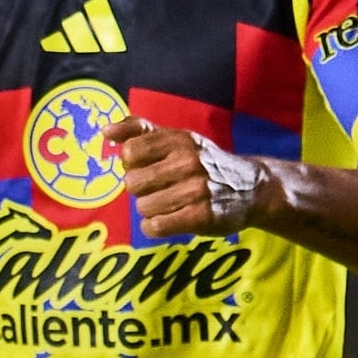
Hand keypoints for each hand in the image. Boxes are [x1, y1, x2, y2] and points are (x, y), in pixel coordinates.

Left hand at [112, 120, 266, 239]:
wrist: (252, 189)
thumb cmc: (204, 163)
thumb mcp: (177, 139)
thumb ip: (139, 130)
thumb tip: (105, 131)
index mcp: (179, 140)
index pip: (130, 152)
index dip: (132, 164)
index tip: (147, 166)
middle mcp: (188, 162)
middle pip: (132, 183)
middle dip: (141, 189)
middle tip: (160, 188)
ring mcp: (196, 190)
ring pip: (142, 207)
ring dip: (150, 209)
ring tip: (170, 203)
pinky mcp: (201, 217)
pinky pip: (155, 227)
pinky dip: (156, 227)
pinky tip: (170, 219)